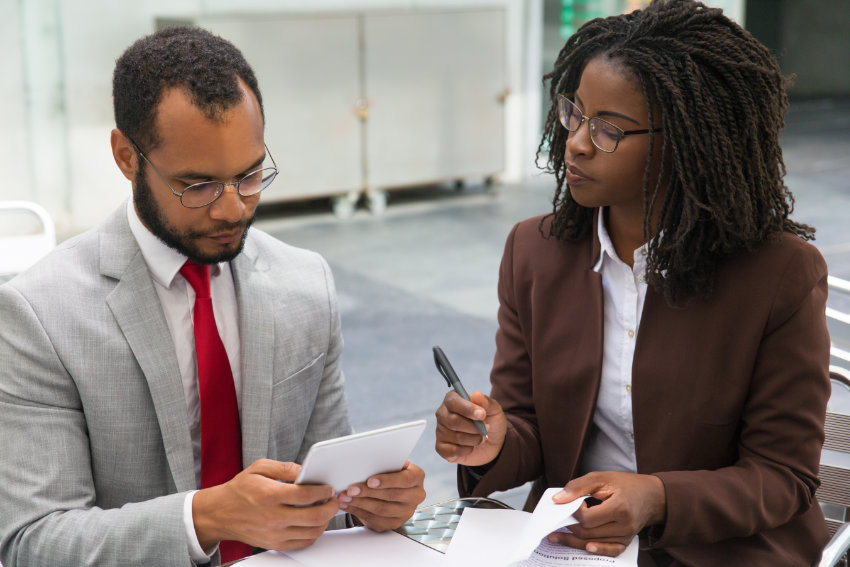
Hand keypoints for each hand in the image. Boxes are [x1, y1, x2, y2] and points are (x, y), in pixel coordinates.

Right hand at [192, 459, 338, 551]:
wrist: (220, 514)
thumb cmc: (240, 490)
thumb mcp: (259, 468)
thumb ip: (285, 467)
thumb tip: (306, 470)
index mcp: (269, 495)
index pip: (306, 495)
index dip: (324, 491)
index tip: (329, 488)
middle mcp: (273, 517)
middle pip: (314, 516)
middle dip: (331, 507)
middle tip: (334, 499)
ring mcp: (274, 534)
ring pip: (312, 532)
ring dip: (325, 520)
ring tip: (325, 509)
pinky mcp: (274, 544)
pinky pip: (303, 542)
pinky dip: (314, 533)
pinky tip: (314, 522)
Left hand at [338, 461, 425, 530]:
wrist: (394, 492)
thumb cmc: (392, 474)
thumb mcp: (393, 465)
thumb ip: (389, 462)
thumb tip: (378, 457)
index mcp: (417, 478)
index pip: (405, 480)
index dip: (387, 481)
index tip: (370, 480)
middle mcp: (415, 496)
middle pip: (391, 496)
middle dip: (368, 492)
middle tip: (351, 489)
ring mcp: (405, 512)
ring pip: (381, 509)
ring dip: (360, 503)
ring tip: (345, 496)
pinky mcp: (393, 523)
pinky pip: (374, 519)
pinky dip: (358, 511)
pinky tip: (347, 505)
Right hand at [435, 390, 506, 465]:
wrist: (492, 442)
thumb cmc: (490, 422)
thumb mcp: (494, 410)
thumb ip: (486, 402)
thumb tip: (476, 395)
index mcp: (452, 400)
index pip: (453, 402)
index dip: (468, 409)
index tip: (482, 415)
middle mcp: (443, 414)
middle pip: (453, 421)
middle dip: (474, 427)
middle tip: (486, 429)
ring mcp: (440, 431)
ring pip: (456, 437)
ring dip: (474, 439)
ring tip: (481, 438)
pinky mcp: (441, 447)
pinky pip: (453, 451)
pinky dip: (467, 450)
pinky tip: (471, 446)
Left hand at [547, 471, 665, 556]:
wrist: (651, 495)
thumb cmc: (625, 484)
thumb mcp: (600, 478)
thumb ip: (577, 487)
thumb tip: (557, 500)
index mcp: (619, 507)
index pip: (587, 518)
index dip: (574, 512)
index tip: (570, 504)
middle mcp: (625, 525)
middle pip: (588, 533)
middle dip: (569, 528)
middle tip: (557, 521)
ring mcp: (627, 536)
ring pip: (594, 543)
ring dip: (574, 540)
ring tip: (557, 535)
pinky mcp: (627, 542)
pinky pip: (609, 551)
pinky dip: (595, 550)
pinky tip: (583, 547)